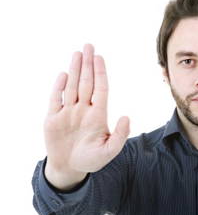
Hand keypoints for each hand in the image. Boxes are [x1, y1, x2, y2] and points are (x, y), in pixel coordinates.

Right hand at [44, 44, 129, 189]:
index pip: (100, 89)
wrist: (69, 168)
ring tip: (78, 53)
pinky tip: (64, 74)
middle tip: (89, 45)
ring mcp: (68, 113)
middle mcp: (83, 110)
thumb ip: (120, 135)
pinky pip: (56, 99)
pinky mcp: (53, 119)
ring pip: (72, 87)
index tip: (100, 57)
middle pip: (86, 82)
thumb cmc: (92, 159)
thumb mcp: (110, 150)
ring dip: (74, 70)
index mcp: (98, 115)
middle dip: (87, 64)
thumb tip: (127, 117)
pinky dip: (59, 87)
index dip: (100, 73)